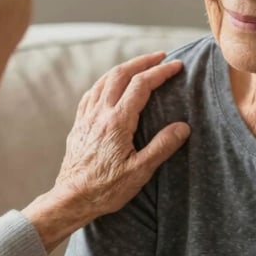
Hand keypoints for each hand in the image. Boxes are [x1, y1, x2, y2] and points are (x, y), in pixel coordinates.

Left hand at [23, 52, 189, 252]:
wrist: (72, 198)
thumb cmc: (106, 189)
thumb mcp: (140, 172)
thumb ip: (162, 146)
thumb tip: (182, 127)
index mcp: (117, 122)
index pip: (141, 85)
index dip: (160, 72)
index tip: (176, 65)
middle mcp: (99, 114)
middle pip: (120, 74)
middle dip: (142, 61)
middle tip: (160, 57)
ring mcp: (86, 117)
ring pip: (104, 81)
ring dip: (123, 68)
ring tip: (139, 65)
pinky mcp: (79, 125)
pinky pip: (91, 93)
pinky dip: (105, 82)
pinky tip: (110, 85)